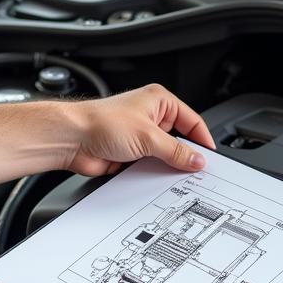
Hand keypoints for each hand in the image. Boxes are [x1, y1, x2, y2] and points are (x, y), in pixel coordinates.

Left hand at [64, 84, 216, 176]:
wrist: (71, 139)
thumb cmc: (101, 123)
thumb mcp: (148, 137)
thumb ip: (176, 151)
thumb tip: (196, 160)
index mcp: (159, 101)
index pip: (192, 121)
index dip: (203, 139)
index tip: (210, 157)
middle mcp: (150, 117)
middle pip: (179, 140)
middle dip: (185, 155)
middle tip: (195, 171)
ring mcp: (140, 136)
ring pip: (164, 155)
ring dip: (167, 166)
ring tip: (175, 177)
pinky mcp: (130, 154)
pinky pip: (149, 167)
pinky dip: (153, 174)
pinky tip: (156, 181)